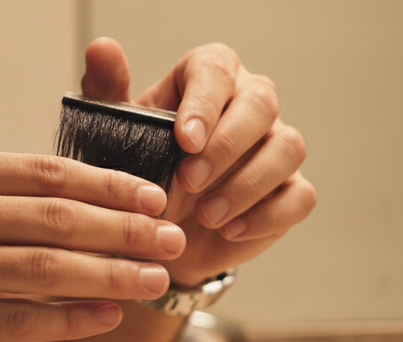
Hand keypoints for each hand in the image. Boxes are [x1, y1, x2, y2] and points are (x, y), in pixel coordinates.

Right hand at [0, 147, 184, 341]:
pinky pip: (16, 321)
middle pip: (56, 218)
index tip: (152, 197)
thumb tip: (58, 194)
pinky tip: (104, 318)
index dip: (107, 185)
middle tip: (172, 238)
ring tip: (153, 280)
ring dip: (110, 276)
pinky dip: (67, 320)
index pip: (44, 171)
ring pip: (44, 271)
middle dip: (125, 230)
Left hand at [81, 38, 315, 286]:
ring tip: (206, 215)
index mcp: (207, 78)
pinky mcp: (290, 191)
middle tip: (188, 181)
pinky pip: (300, 196)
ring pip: (287, 148)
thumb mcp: (114, 135)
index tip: (183, 140)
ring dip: (247, 184)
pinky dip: (268, 216)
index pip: (216, 70)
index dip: (204, 104)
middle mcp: (249, 104)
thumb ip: (107, 92)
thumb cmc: (142, 170)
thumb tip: (102, 48)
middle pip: (261, 102)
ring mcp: (275, 147)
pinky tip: (230, 231)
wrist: (160, 231)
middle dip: (226, 145)